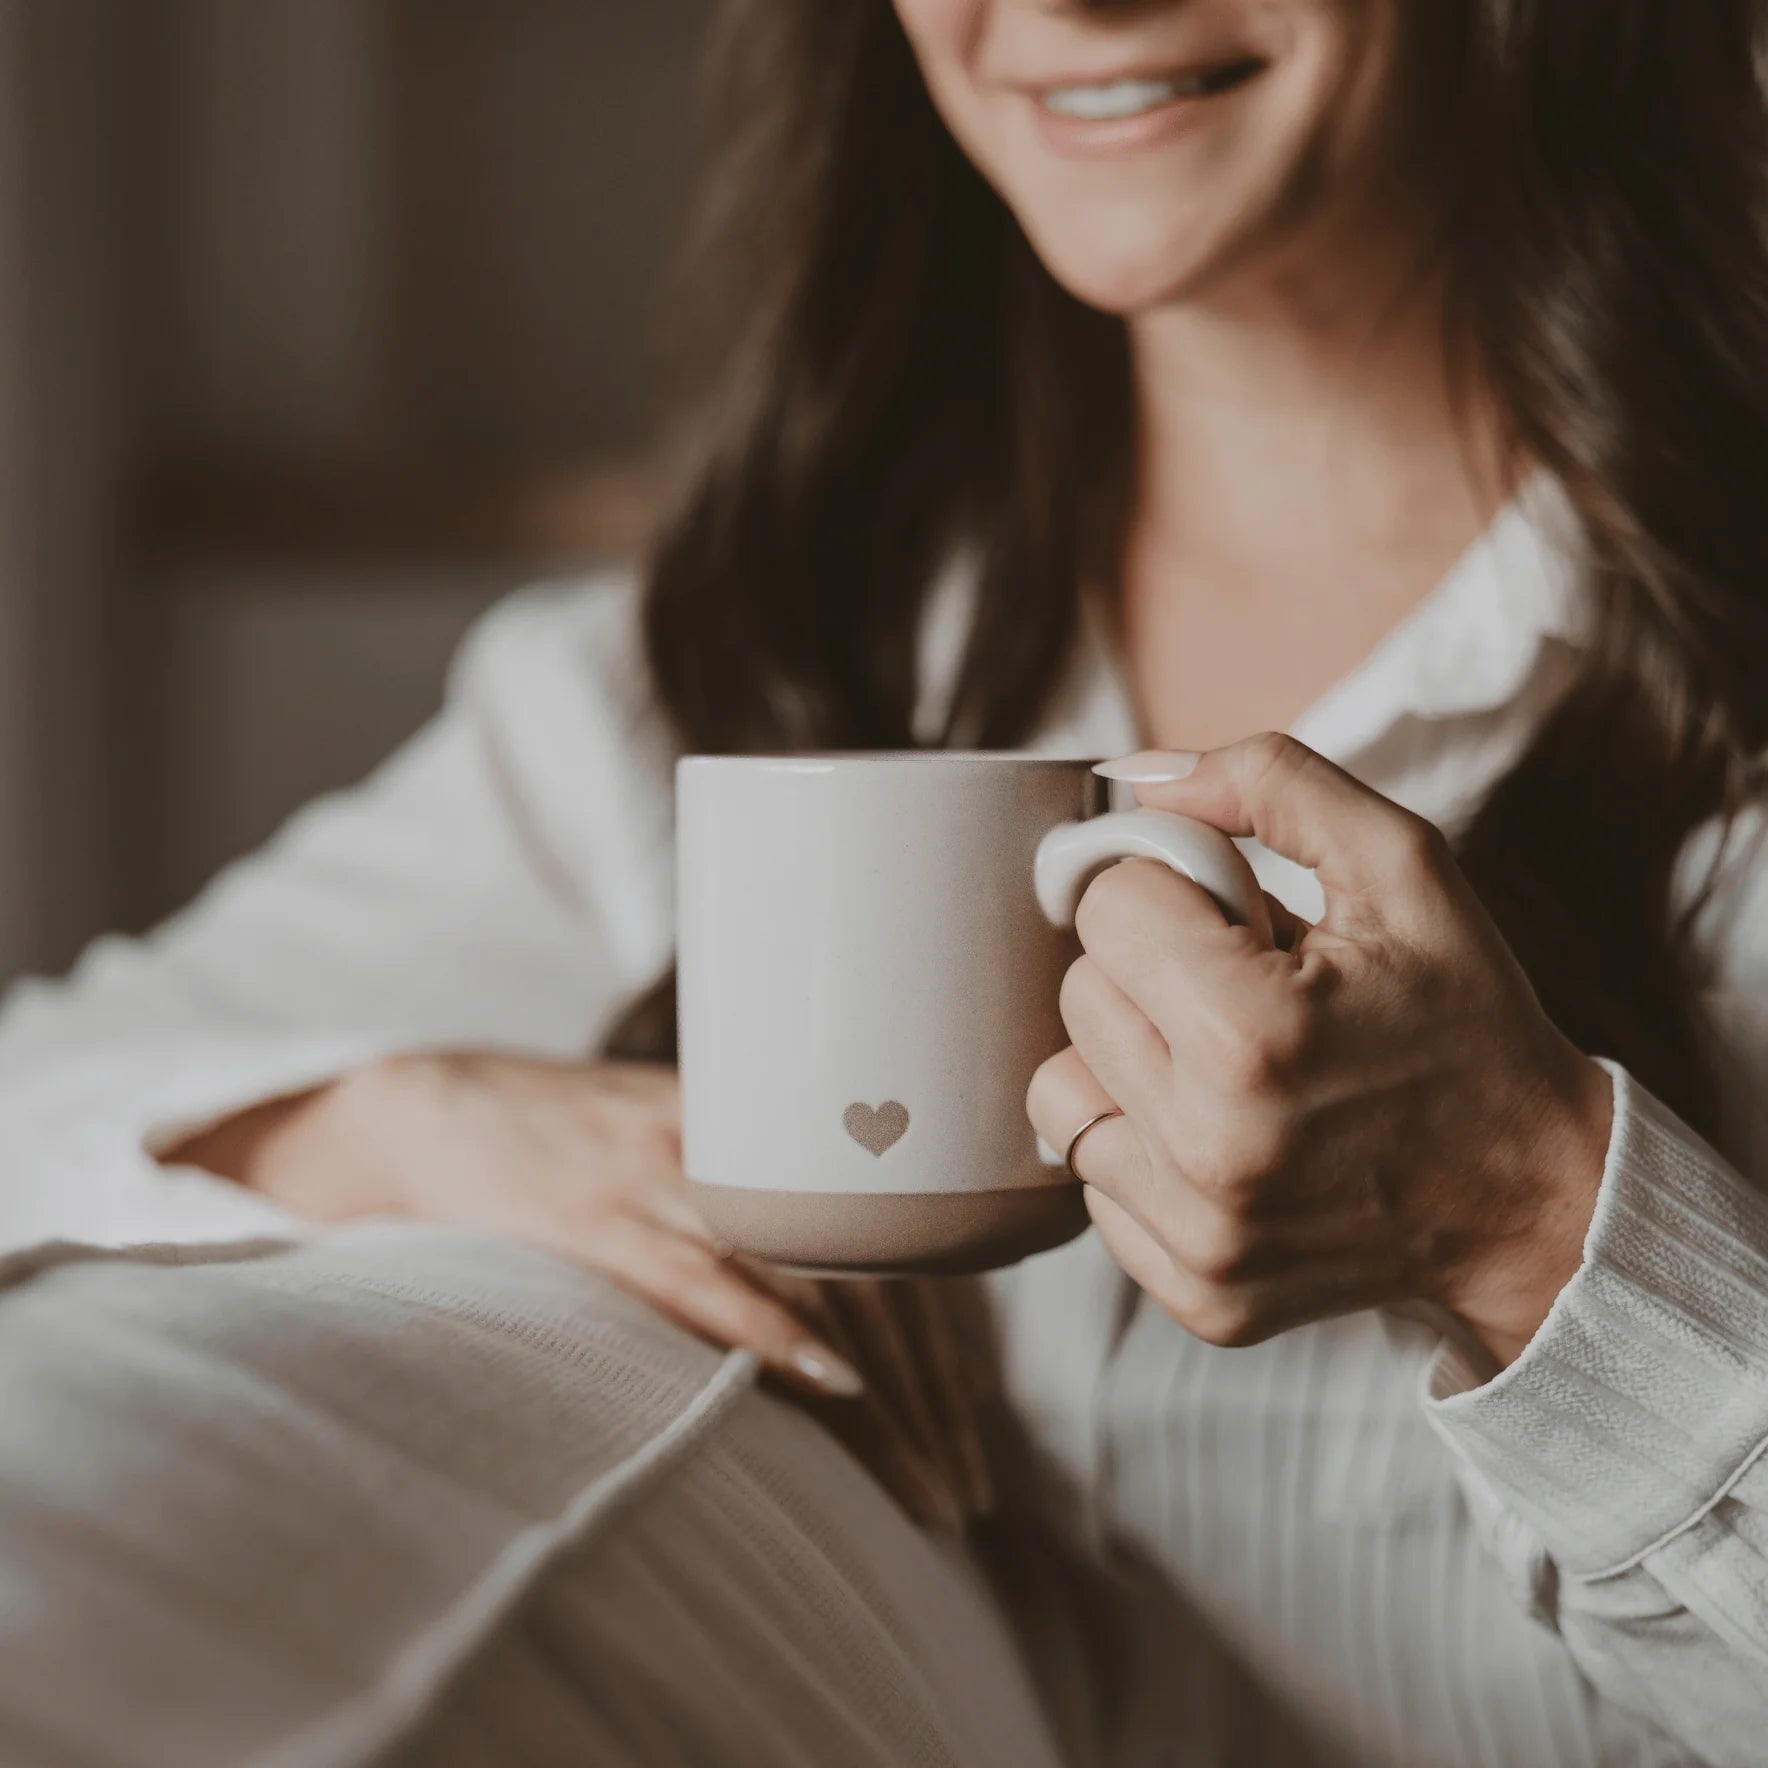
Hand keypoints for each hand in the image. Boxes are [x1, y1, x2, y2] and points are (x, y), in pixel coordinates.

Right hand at [168, 1052, 999, 1525]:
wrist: (428, 1102)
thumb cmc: (560, 1143)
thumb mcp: (675, 1152)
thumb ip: (752, 1208)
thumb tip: (846, 1310)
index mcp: (765, 1139)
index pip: (886, 1241)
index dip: (943, 1336)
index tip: (974, 1422)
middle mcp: (734, 1151)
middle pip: (869, 1274)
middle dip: (929, 1393)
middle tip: (965, 1487)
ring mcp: (667, 1178)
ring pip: (810, 1287)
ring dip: (883, 1398)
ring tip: (926, 1488)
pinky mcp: (597, 1215)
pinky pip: (702, 1278)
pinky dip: (774, 1332)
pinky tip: (839, 1389)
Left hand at [1026, 733, 1614, 1367]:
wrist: (1536, 1201)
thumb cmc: (1465, 1022)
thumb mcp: (1404, 867)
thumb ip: (1270, 783)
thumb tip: (1133, 777)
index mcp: (1253, 1034)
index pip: (1104, 907)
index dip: (1169, 892)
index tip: (1229, 916)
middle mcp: (1210, 1148)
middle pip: (1077, 994)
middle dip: (1148, 971)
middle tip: (1242, 988)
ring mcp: (1199, 1235)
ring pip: (1059, 1090)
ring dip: (1128, 1061)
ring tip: (1225, 1063)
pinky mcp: (1195, 1293)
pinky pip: (1092, 1180)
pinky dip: (1143, 1148)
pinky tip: (1228, 1138)